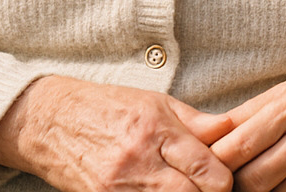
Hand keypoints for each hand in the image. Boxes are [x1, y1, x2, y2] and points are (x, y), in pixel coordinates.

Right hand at [0, 75, 234, 191]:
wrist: (50, 122)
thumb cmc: (109, 108)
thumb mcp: (157, 103)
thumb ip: (197, 123)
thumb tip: (235, 131)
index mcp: (156, 130)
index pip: (209, 171)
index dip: (225, 181)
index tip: (225, 179)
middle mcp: (137, 162)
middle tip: (208, 188)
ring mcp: (118, 188)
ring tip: (184, 188)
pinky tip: (160, 191)